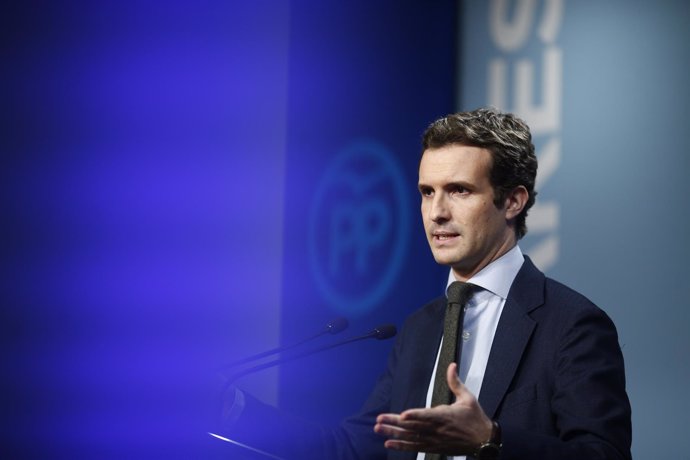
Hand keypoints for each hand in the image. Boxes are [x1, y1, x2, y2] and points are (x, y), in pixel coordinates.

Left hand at [373, 363, 492, 454]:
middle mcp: (437, 429)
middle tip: (379, 420)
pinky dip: (402, 446)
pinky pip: (415, 447)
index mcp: (445, 416)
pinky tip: (390, 443)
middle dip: (395, 424)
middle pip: (413, 427)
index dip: (415, 416)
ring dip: (394, 434)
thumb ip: (455, 382)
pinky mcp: (434, 446)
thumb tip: (451, 365)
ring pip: (411, 437)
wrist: (484, 441)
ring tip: (379, 429)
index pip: (427, 416)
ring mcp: (434, 439)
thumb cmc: (475, 418)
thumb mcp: (468, 398)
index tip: (403, 415)